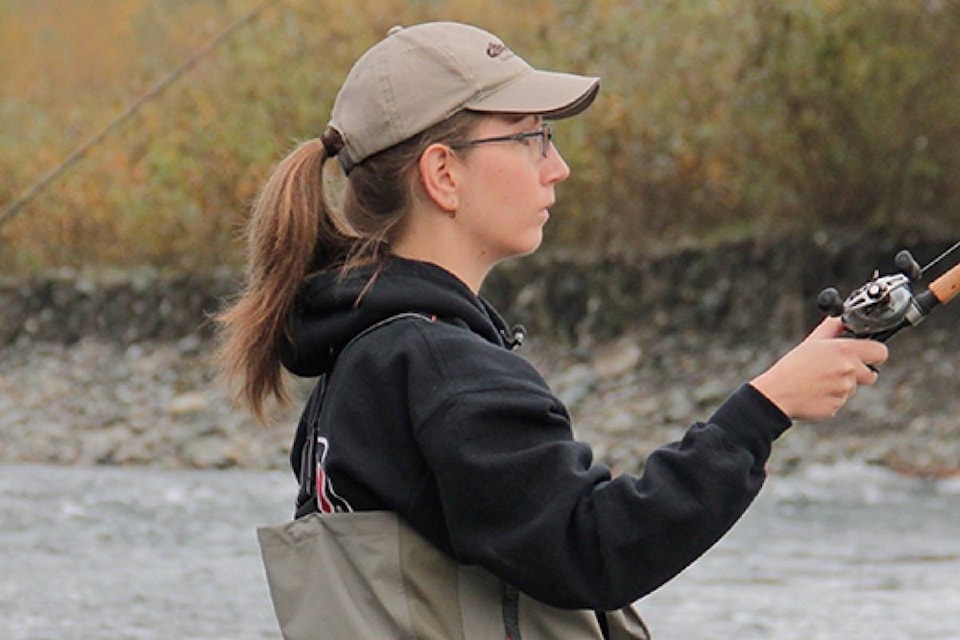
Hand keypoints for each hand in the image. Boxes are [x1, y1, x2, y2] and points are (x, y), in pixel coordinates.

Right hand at [750, 317, 888, 420]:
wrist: (777, 393)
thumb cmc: (793, 366)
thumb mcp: (812, 342)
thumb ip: (831, 328)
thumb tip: (841, 318)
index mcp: (844, 351)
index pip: (880, 351)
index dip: (875, 353)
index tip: (869, 355)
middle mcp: (848, 371)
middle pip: (872, 374)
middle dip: (861, 372)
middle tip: (842, 369)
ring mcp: (843, 391)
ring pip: (852, 387)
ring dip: (840, 384)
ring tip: (818, 380)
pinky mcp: (836, 406)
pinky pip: (840, 400)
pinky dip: (830, 397)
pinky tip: (814, 391)